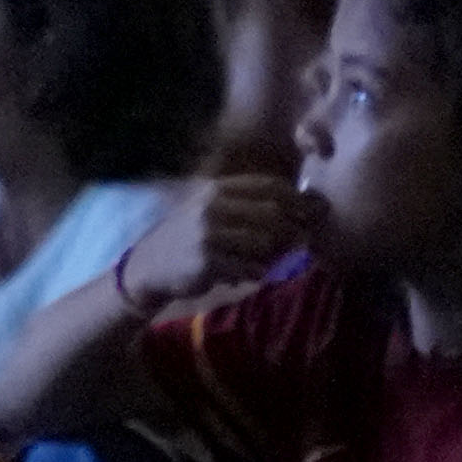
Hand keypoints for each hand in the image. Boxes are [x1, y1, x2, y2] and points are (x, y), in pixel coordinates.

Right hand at [117, 175, 302, 313]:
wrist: (148, 267)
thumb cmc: (187, 238)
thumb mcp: (211, 211)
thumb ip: (248, 207)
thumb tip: (301, 209)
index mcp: (217, 189)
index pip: (270, 186)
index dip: (297, 198)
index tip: (313, 211)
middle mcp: (213, 206)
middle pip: (273, 213)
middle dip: (292, 229)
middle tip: (300, 242)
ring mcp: (209, 233)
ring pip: (264, 242)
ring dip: (272, 255)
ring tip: (264, 261)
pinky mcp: (208, 261)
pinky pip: (249, 268)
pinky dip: (255, 273)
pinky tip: (245, 275)